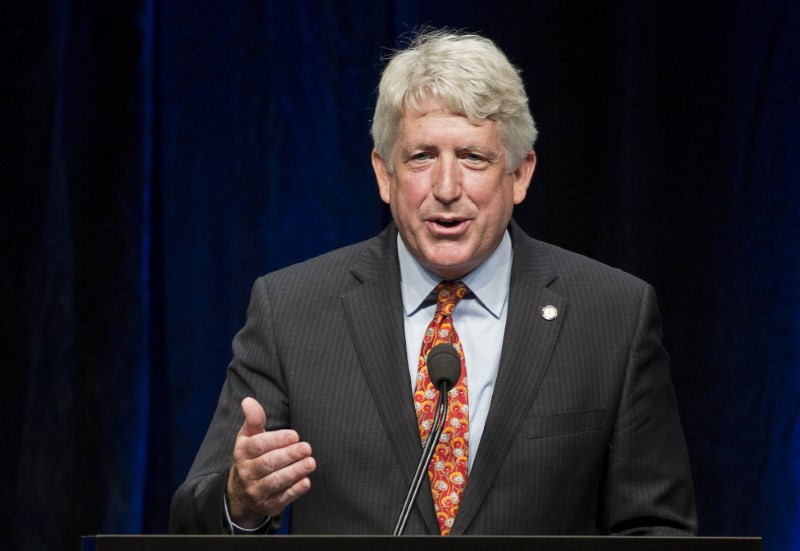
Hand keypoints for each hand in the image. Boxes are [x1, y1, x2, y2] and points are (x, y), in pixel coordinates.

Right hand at [225, 397, 315, 527]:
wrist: (240, 492)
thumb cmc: (251, 456)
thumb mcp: (248, 437)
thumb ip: (254, 419)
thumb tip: (248, 400)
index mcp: (242, 452)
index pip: (259, 445)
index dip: (277, 440)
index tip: (294, 435)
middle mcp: (247, 473)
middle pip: (268, 463)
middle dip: (289, 455)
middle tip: (307, 448)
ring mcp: (256, 491)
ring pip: (275, 481)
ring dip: (294, 472)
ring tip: (311, 462)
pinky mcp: (268, 505)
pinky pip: (282, 498)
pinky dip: (294, 491)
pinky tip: (306, 482)